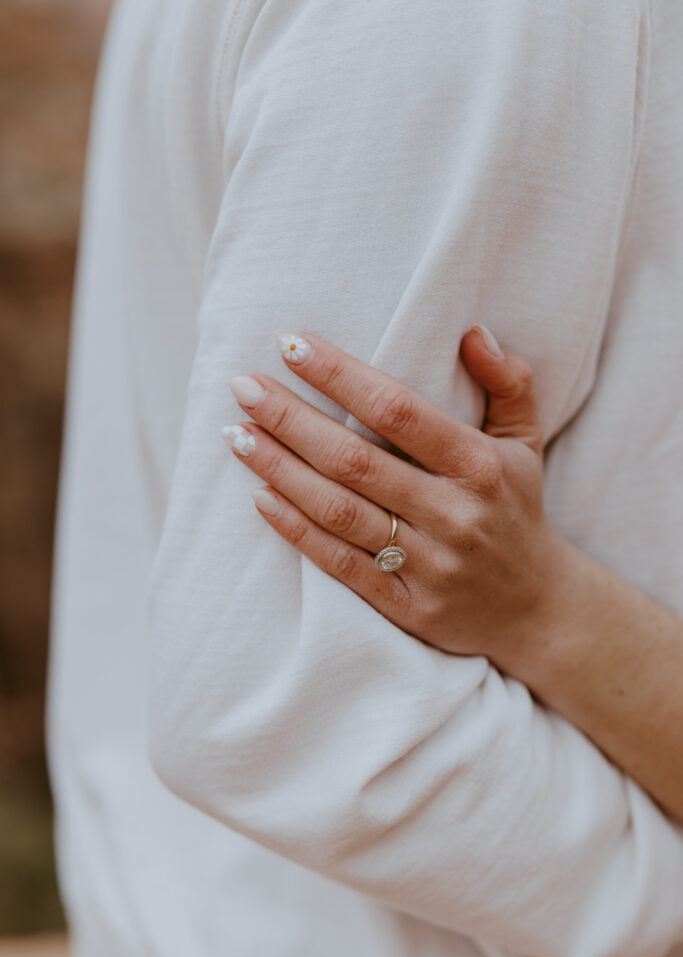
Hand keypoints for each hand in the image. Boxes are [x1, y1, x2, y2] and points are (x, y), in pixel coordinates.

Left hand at [223, 327, 563, 672]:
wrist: (535, 609)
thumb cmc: (516, 509)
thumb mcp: (525, 442)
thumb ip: (510, 382)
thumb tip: (473, 332)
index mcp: (479, 465)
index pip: (397, 410)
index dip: (339, 376)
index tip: (291, 345)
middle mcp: (453, 514)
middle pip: (354, 460)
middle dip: (290, 419)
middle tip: (243, 387)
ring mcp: (428, 564)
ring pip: (338, 511)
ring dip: (280, 470)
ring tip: (237, 435)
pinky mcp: (407, 606)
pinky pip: (340, 564)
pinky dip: (296, 530)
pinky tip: (259, 497)